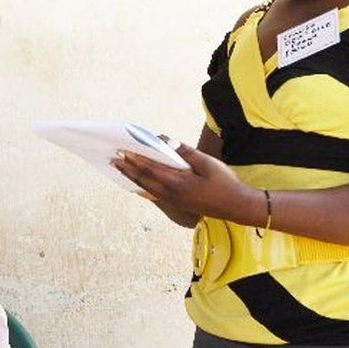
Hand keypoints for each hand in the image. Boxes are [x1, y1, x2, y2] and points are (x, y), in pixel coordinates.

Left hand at [110, 141, 257, 222]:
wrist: (235, 206)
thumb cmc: (224, 182)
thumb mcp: (208, 163)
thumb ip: (187, 153)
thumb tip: (168, 141)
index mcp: (179, 182)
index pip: (151, 168)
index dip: (136, 159)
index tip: (123, 151)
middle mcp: (172, 193)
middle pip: (144, 179)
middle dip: (128, 168)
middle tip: (113, 159)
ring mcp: (173, 200)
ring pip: (146, 187)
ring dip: (132, 177)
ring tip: (119, 169)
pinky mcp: (176, 204)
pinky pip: (153, 194)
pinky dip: (142, 187)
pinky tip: (136, 184)